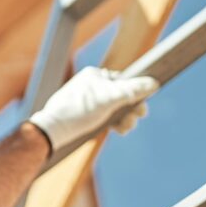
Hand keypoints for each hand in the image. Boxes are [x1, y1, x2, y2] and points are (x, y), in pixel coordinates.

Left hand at [28, 66, 158, 151]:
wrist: (52, 130)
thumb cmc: (79, 110)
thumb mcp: (109, 98)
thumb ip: (132, 90)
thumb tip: (153, 83)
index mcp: (95, 75)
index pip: (123, 81)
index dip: (136, 94)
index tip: (142, 108)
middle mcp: (91, 86)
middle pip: (120, 96)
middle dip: (131, 109)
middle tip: (136, 119)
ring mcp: (88, 101)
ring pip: (113, 108)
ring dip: (124, 118)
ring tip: (126, 128)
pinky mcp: (84, 115)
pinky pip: (105, 116)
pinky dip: (114, 123)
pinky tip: (119, 130)